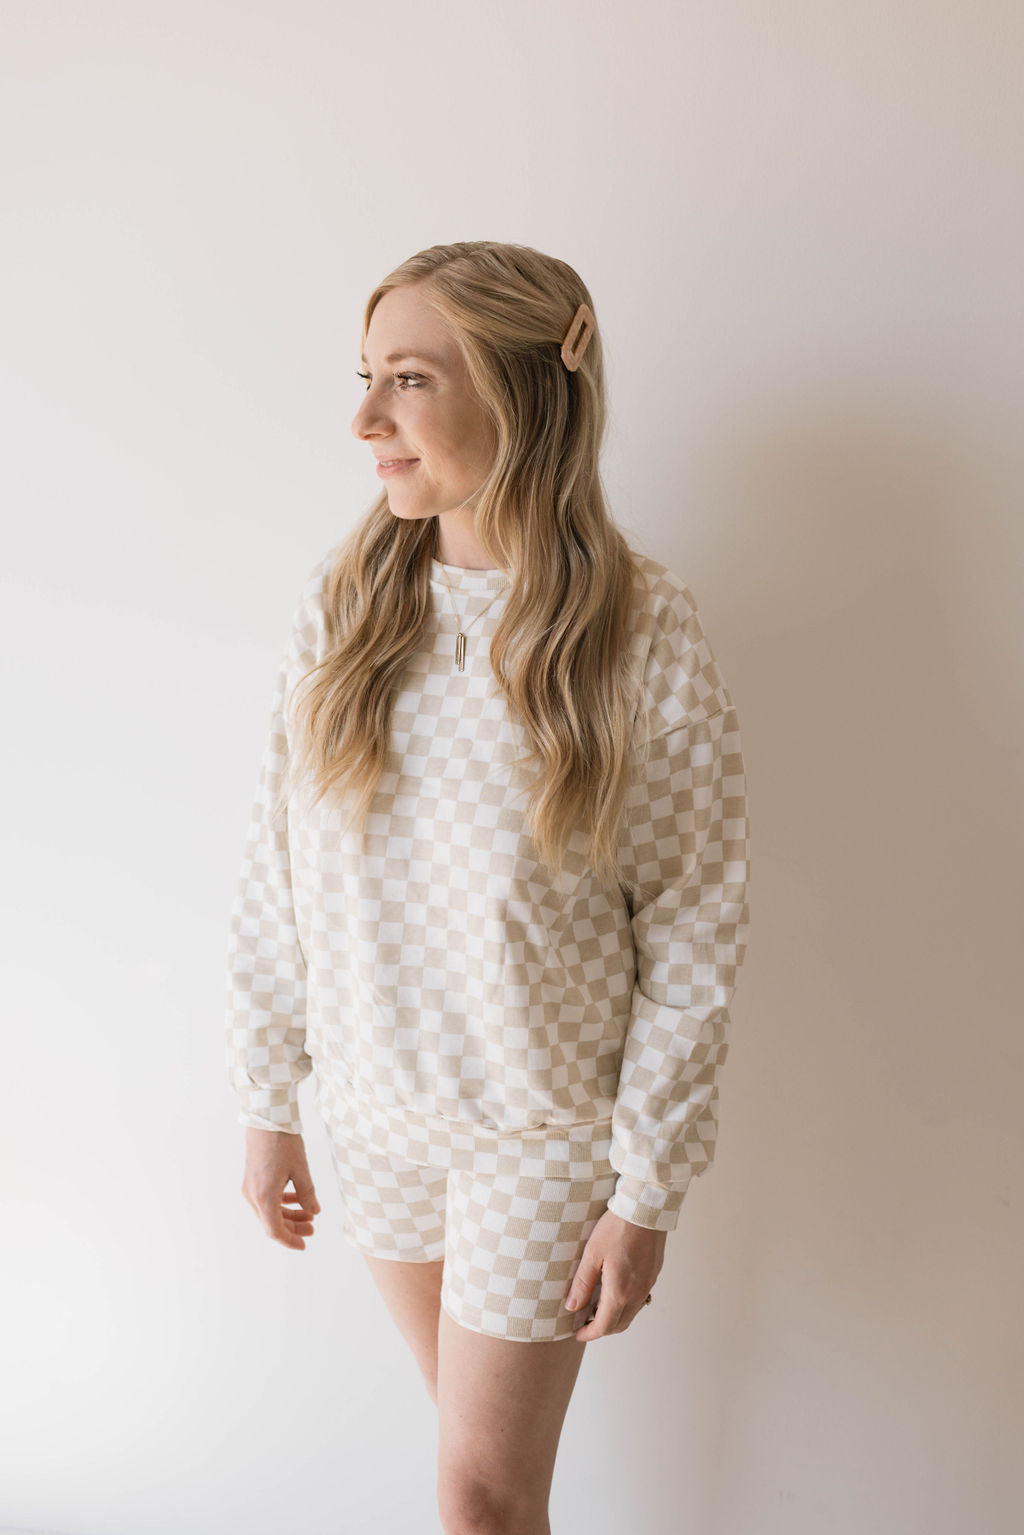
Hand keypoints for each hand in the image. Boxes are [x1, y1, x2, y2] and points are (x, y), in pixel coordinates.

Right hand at [241, 1127, 321, 1250]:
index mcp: (263, 1196)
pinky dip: (281, 1202)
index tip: (303, 1245)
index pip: (274, 1230)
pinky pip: (266, 1198)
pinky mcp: (252, 1178)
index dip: (289, 1240)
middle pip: (272, 1222)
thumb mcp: (300, 1169)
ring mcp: (250, 1187)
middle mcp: (253, 1195)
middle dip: (293, 1227)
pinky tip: (297, 1198)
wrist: (265, 1118)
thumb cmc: (283, 1142)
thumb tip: (314, 1212)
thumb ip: (307, 1193)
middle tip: (313, 1228)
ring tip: (310, 1214)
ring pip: (269, 1210)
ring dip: (289, 1214)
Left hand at [565, 1209, 665, 1339]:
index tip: (577, 1333)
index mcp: (620, 1292)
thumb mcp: (592, 1254)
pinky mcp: (653, 1274)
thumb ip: (582, 1283)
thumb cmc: (616, 1228)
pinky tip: (615, 1291)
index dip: (589, 1334)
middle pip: (619, 1324)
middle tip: (584, 1323)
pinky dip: (626, 1305)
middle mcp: (637, 1294)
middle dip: (601, 1329)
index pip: (604, 1326)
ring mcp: (648, 1285)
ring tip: (597, 1308)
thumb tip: (572, 1307)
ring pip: (631, 1314)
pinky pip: (639, 1300)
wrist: (645, 1209)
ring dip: (614, 1318)